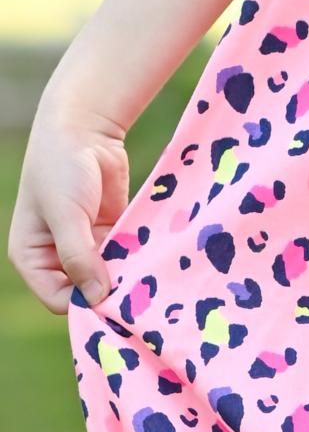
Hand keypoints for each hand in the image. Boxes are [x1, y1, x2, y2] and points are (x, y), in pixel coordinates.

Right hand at [9, 92, 132, 313]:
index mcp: (32, 257)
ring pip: (108, 277)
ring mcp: (84, 246)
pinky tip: (154, 259)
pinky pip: (123, 258)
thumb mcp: (67, 215)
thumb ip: (79, 256)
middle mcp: (56, 256)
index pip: (59, 299)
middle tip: (139, 292)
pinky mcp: (108, 233)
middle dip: (109, 291)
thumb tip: (95, 299)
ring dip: (126, 276)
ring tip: (150, 276)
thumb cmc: (62, 168)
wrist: (84, 128)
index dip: (85, 303)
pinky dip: (136, 260)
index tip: (117, 298)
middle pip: (85, 292)